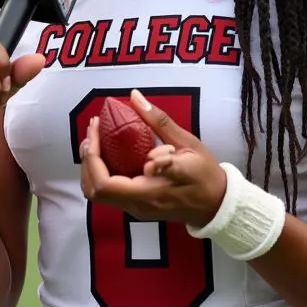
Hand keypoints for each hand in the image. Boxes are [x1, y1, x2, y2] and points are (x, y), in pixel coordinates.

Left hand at [79, 89, 227, 228]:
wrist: (219, 205)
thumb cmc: (206, 176)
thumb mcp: (187, 145)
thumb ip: (159, 122)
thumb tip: (135, 97)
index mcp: (148, 193)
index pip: (104, 183)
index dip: (93, 155)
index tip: (97, 127)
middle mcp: (137, 206)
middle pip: (93, 189)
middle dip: (88, 158)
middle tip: (93, 131)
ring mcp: (135, 209)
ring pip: (98, 192)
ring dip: (92, 165)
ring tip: (97, 138)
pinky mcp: (137, 206)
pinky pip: (110, 191)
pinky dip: (102, 171)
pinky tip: (108, 150)